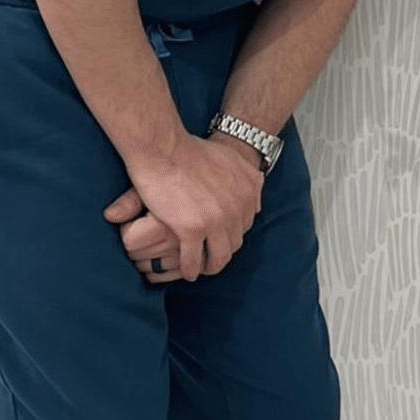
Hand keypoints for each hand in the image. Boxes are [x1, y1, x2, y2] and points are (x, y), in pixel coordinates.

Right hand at [102, 132, 264, 282]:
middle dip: (223, 250)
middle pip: (235, 242)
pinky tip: (186, 271)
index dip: (232, 232)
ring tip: (201, 268)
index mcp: (249, 189)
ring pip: (219, 257)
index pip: (246, 223)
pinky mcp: (192, 229)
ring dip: (210, 266)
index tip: (220, 237)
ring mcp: (217, 220)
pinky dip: (190, 269)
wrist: (164, 147)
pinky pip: (193, 260)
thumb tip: (256, 187)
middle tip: (210, 256)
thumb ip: (245, 174)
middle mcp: (238, 206)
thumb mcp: (230, 157)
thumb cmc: (190, 150)